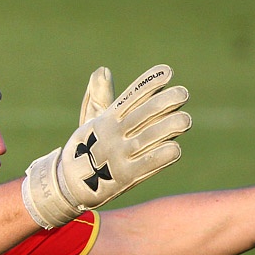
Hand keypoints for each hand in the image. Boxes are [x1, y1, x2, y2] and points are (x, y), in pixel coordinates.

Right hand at [22, 65, 191, 228]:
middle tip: (183, 93)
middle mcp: (114, 135)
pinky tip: (176, 149)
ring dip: (167, 128)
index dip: (148, 84)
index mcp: (107, 119)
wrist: (69, 185)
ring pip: (146, 138)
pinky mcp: (125, 177)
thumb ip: (102, 96)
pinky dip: (160, 157)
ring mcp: (119, 155)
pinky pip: (146, 165)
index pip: (131, 97)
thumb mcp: (92, 121)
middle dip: (163, 102)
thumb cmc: (87, 148)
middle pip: (141, 115)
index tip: (168, 72)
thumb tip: (102, 69)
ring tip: (186, 120)